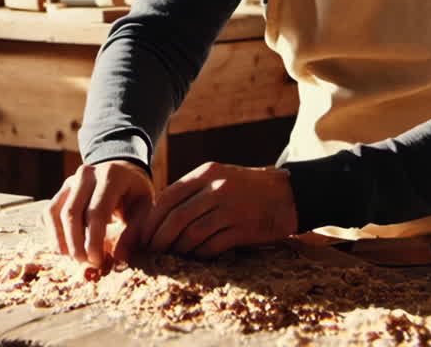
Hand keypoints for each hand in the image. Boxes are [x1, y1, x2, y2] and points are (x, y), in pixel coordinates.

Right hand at [47, 159, 154, 268]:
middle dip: (75, 244)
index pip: (96, 212)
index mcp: (110, 176)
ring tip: (75, 258)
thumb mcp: (144, 209)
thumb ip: (133, 233)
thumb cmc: (134, 194)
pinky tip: (66, 249)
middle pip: (71, 213)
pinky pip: (48, 214)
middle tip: (85, 264)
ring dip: (61, 240)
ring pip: (54, 213)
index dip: (94, 240)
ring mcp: (69, 181)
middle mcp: (86, 174)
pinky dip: (54, 234)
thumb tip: (118, 260)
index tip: (97, 261)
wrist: (123, 174)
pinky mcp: (60, 191)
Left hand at [136, 162, 297, 259]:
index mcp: (207, 173)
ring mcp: (230, 209)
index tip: (143, 235)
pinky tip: (195, 257)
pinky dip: (199, 254)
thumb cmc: (247, 188)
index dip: (151, 220)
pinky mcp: (242, 229)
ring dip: (178, 249)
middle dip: (159, 239)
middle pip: (176, 218)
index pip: (167, 197)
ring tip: (172, 256)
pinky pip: (211, 246)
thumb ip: (192, 190)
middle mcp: (217, 188)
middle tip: (152, 252)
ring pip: (191, 234)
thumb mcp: (219, 177)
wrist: (288, 195)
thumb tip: (158, 215)